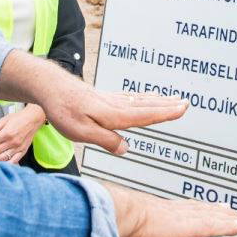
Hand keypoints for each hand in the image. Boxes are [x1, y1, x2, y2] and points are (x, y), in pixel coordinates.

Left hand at [0, 54, 187, 154]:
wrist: (50, 88)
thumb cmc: (63, 111)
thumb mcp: (81, 132)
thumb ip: (105, 140)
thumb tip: (126, 148)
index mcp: (112, 115)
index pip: (144, 115)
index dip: (164, 114)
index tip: (182, 108)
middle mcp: (115, 105)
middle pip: (146, 106)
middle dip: (168, 106)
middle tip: (187, 103)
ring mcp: (110, 100)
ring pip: (140, 101)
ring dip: (159, 101)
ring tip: (174, 99)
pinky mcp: (104, 98)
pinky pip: (130, 98)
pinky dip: (144, 98)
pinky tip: (147, 99)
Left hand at [0, 105, 45, 163]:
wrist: (33, 119)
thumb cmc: (17, 118)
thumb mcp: (4, 120)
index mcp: (6, 133)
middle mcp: (12, 142)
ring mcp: (18, 148)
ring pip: (2, 158)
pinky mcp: (23, 152)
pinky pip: (13, 161)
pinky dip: (6, 164)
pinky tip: (0, 165)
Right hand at [101, 182, 236, 236]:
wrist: (119, 213)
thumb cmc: (119, 222)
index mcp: (159, 213)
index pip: (184, 211)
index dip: (198, 210)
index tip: (207, 208)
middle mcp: (174, 212)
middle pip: (203, 211)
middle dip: (218, 212)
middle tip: (233, 210)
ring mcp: (184, 218)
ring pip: (213, 218)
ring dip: (230, 219)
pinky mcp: (190, 226)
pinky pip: (216, 226)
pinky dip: (231, 226)